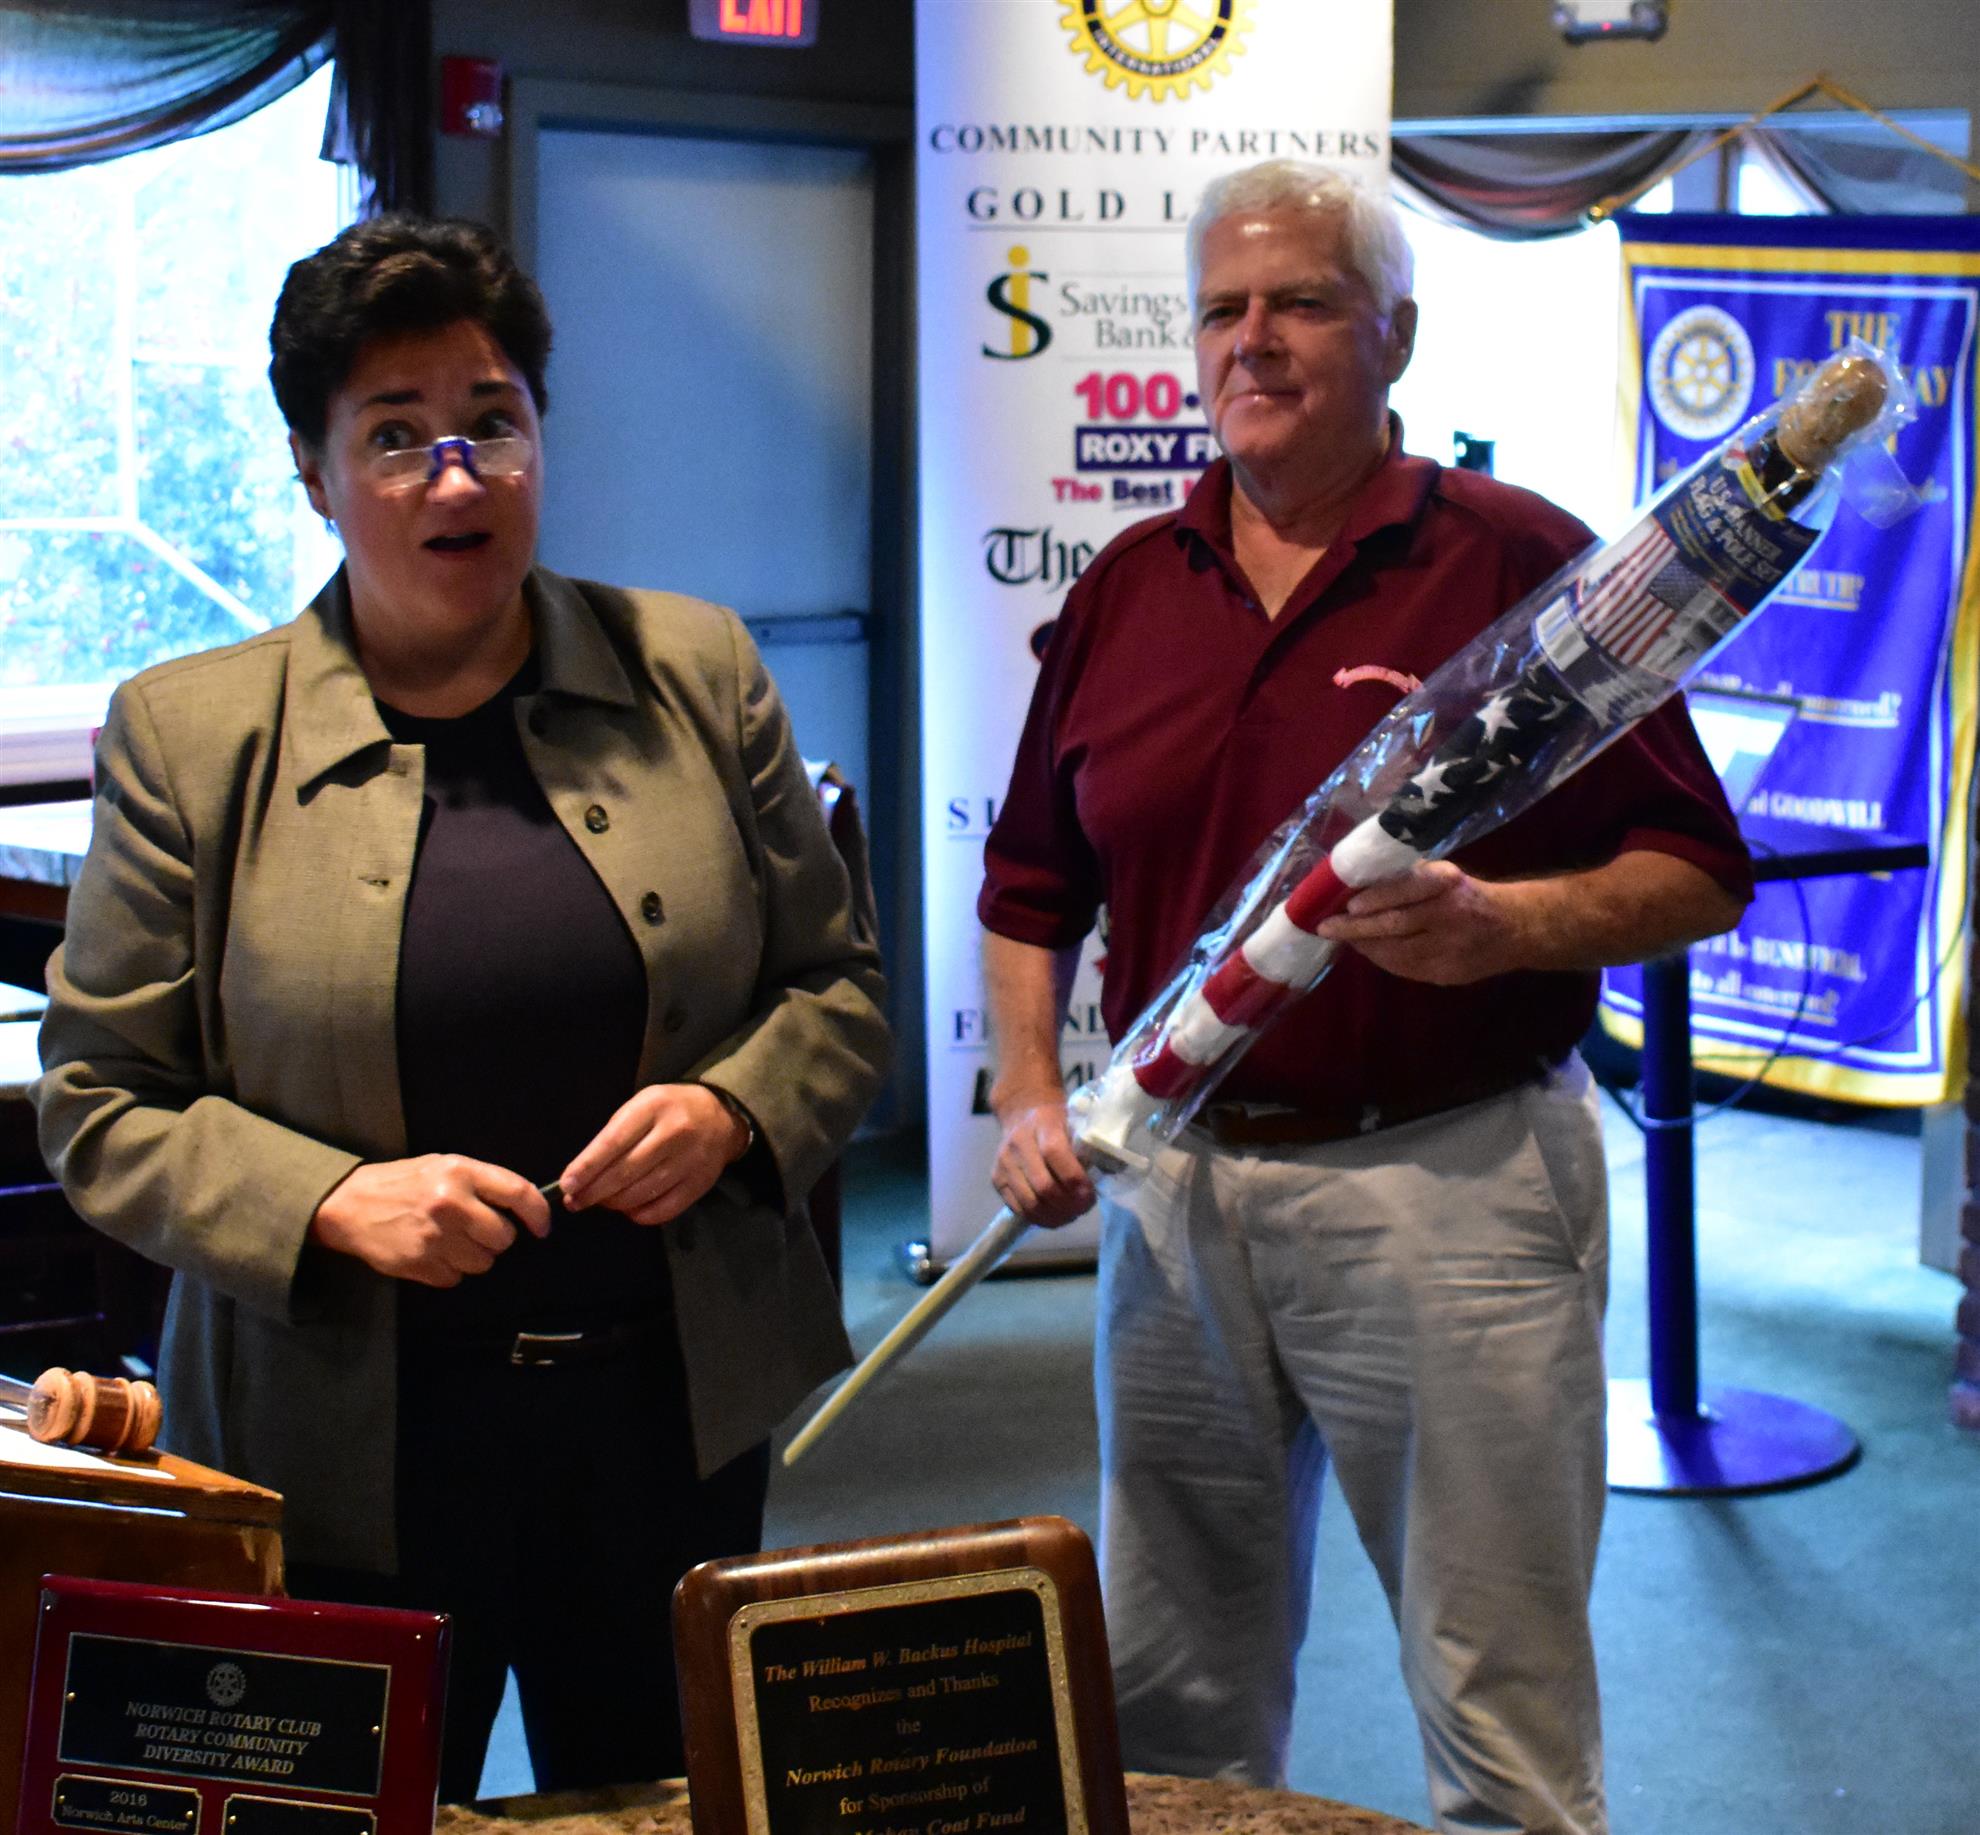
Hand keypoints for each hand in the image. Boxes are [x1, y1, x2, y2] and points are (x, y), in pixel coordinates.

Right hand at [310, 1155, 550, 1287]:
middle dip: (495, 1238)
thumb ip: (482, 1183)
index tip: (542, 1228)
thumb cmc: (403, 1183)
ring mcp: (435, 1237)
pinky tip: (432, 1253)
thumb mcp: (442, 1166)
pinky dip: (449, 1270)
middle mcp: (450, 1203)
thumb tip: (524, 1207)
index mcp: (460, 1172)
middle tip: (475, 1230)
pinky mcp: (420, 1265)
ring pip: (483, 1262)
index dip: (538, 1214)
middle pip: (503, 1237)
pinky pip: (456, 1278)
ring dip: (473, 1256)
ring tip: (450, 1241)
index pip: (518, 1193)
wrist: (348, 1205)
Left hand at [555, 1084, 749, 1226]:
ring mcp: (691, 1160)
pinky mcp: (700, 1184)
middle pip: (625, 1172)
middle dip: (594, 1192)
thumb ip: (613, 1136)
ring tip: (600, 1202)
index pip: (613, 1142)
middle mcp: (674, 1132)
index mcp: (653, 1107)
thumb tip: (581, 1175)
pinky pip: (663, 1210)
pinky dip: (639, 1215)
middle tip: (575, 1202)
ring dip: (614, 1203)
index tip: (567, 1185)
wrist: (720, 1116)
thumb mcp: (640, 1107)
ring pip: (641, 1194)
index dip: (587, 1167)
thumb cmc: (668, 1110)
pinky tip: (629, 1209)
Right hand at [991, 1095, 1095, 1227]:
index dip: (1074, 1179)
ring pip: (1029, 1202)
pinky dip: (1039, 1219)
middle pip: (1042, 1185)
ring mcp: (1004, 1163)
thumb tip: (1109, 1172)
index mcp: (1042, 1124)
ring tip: (1071, 1215)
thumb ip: (1088, 1146)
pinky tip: (1055, 1216)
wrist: (1021, 1112)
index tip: (1090, 1194)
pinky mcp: (996, 1179)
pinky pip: (1018, 1208)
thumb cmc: (1056, 1121)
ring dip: (1055, 1216)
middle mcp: (1018, 1143)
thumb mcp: (1074, 1123)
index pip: (1054, 1154)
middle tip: (1083, 1208)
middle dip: (1067, 1204)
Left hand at [1317, 861, 1527, 984]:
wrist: (1517, 928)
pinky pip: (1406, 969)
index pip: (1405, 889)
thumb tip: (1359, 889)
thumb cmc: (1469, 895)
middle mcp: (1451, 914)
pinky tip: (1370, 950)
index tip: (1349, 905)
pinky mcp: (1449, 973)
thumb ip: (1409, 883)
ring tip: (1344, 938)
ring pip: (1396, 951)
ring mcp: (1451, 948)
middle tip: (1327, 927)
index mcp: (1448, 884)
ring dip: (1365, 946)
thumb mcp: (1445, 876)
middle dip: (1356, 928)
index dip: (1375, 899)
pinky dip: (1384, 959)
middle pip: (1395, 924)